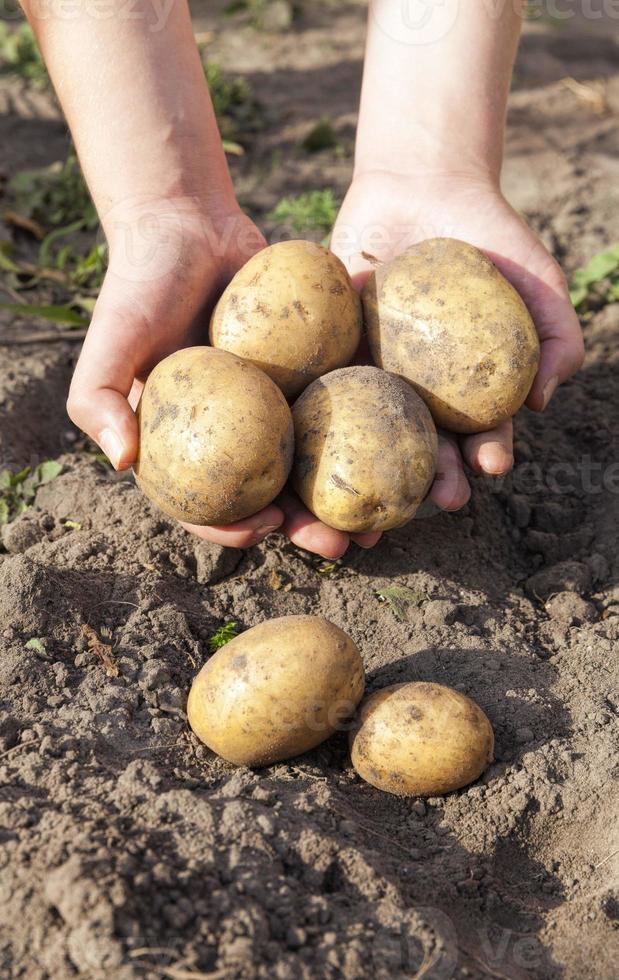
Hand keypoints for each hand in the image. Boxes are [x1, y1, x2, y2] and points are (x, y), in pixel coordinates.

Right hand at [68, 199, 378, 556]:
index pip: (204, 504)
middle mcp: (230, 437)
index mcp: (182, 446)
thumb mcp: (110, 340)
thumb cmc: (140, 284)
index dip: (232, 528)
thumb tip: (122, 463)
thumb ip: (98, 399)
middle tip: (341, 545)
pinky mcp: (307, 377)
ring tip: (381, 524)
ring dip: (344, 499)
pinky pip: (337, 412)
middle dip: (306, 530)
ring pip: (312, 466)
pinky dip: (364, 438)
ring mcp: (272, 408)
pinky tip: (397, 455)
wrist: (189, 223)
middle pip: (270, 498)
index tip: (266, 530)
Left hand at [331, 172, 584, 510]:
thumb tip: (543, 402)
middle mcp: (416, 392)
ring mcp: (370, 373)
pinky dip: (313, 421)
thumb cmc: (490, 237)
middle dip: (431, 479)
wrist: (424, 185)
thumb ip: (557, 335)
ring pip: (366, 433)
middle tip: (437, 498)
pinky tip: (311, 449)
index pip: (478, 432)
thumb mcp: (537, 280)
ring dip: (370, 473)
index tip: (490, 466)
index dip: (484, 454)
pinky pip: (319, 387)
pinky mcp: (328, 351)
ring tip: (372, 503)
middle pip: (421, 447)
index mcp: (465, 389)